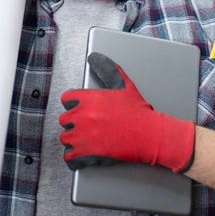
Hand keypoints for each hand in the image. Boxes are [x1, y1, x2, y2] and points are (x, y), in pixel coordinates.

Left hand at [58, 53, 194, 172]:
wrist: (150, 135)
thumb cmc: (139, 112)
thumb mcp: (124, 85)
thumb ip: (107, 69)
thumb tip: (95, 57)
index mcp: (88, 99)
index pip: (66, 99)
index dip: (74, 103)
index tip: (80, 107)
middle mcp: (82, 117)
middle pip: (64, 119)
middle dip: (73, 122)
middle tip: (86, 124)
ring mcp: (82, 136)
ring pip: (65, 138)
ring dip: (73, 139)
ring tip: (86, 139)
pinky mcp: (86, 154)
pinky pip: (69, 157)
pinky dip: (73, 157)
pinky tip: (80, 154)